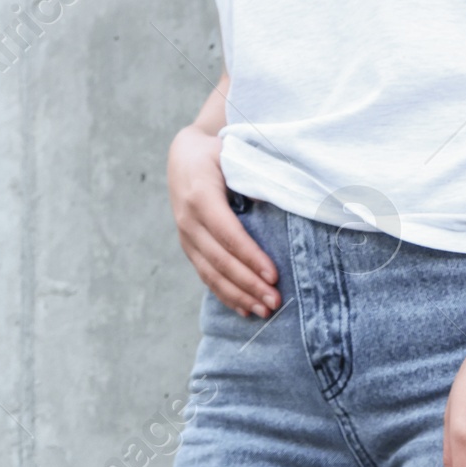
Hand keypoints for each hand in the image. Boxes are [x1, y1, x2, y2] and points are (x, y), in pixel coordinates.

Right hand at [167, 122, 278, 318]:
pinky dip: (226, 296)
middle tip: (275, 301)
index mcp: (200, 194)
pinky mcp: (189, 248)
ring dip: (239, 296)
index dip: (250, 257)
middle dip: (249, 284)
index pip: (228, 233)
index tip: (274, 275)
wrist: (183, 157)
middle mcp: (188, 219)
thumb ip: (254, 176)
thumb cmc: (218, 154)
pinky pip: (206, 277)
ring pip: (211, 274)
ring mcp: (185, 237)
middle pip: (220, 260)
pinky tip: (245, 310)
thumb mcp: (234, 154)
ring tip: (265, 312)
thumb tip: (281, 200)